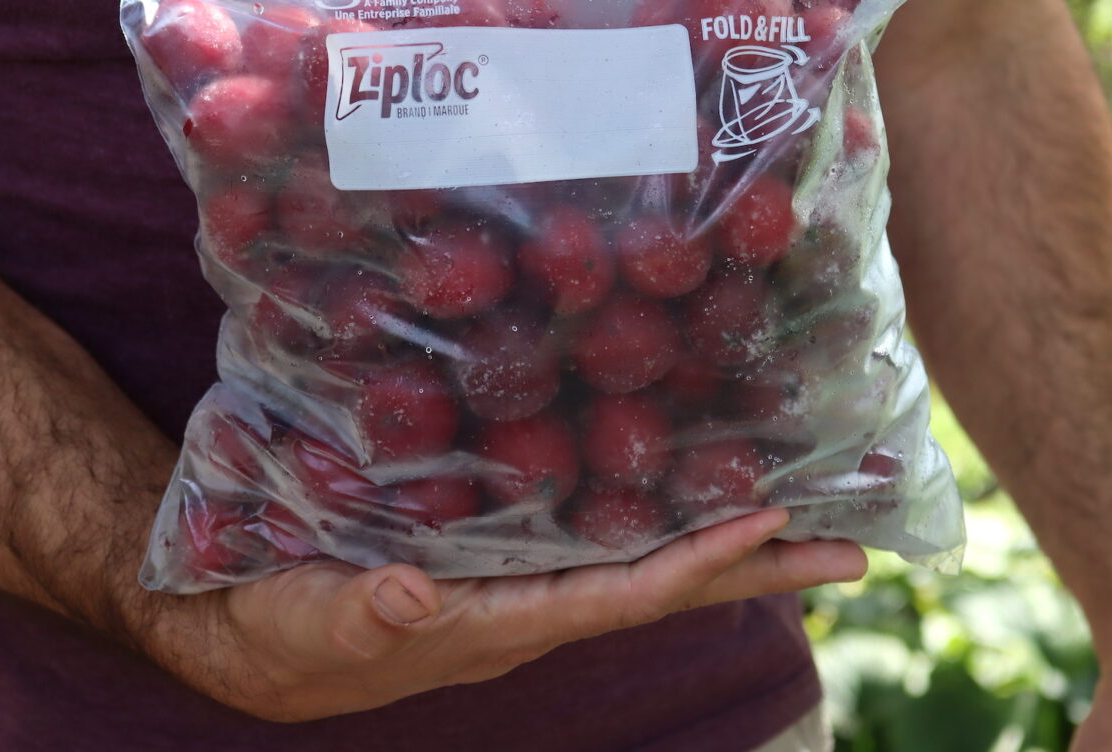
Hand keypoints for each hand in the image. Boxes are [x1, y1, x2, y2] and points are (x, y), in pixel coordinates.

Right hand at [145, 509, 863, 722]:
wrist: (253, 631)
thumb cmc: (282, 631)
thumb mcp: (311, 624)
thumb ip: (365, 612)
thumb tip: (422, 595)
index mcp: (504, 623)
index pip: (622, 594)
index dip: (697, 561)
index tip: (773, 519)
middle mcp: (539, 604)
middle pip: (671, 584)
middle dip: (762, 565)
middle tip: (858, 540)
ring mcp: (531, 579)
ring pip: (651, 554)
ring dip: (733, 537)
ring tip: (816, 508)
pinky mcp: (510, 551)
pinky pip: (605, 528)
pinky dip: (663, 509)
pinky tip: (697, 479)